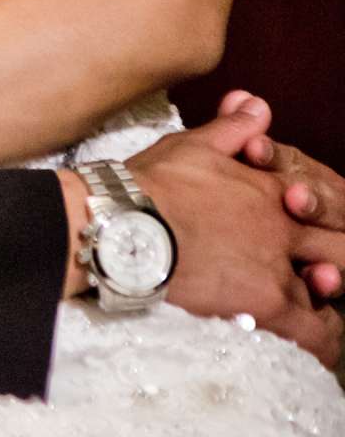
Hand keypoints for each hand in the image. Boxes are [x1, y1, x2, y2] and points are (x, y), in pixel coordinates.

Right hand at [124, 100, 344, 366]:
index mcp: (266, 188)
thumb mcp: (189, 146)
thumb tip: (257, 103)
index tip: (321, 226)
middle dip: (339, 255)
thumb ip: (232, 129)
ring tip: (321, 298)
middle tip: (329, 267)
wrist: (122, 226)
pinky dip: (324, 338)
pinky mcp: (266, 303)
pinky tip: (322, 342)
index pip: (318, 200)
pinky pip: (315, 331)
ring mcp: (277, 266)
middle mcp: (282, 227)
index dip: (325, 214)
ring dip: (330, 291)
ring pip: (331, 286)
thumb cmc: (147, 186)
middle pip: (338, 245)